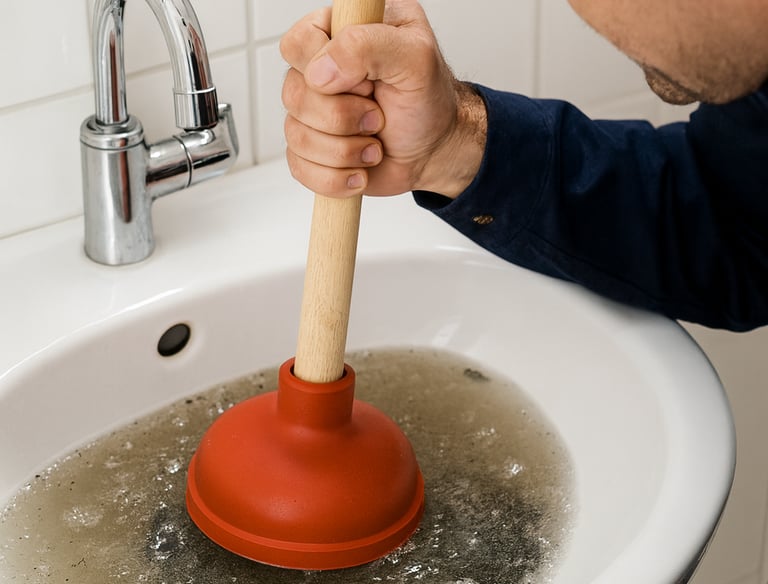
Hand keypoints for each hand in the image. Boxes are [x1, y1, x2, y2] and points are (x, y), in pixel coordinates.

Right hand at [280, 0, 486, 198]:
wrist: (434, 151)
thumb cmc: (428, 102)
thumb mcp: (416, 58)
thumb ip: (368, 44)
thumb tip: (320, 72)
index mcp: (339, 33)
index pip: (298, 44)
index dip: (328, 70)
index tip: (368, 82)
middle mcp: (319, 70)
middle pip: (293, 96)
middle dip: (344, 117)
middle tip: (378, 116)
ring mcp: (310, 112)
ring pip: (296, 136)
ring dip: (345, 151)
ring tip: (374, 145)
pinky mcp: (310, 150)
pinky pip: (300, 169)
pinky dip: (337, 177)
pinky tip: (360, 169)